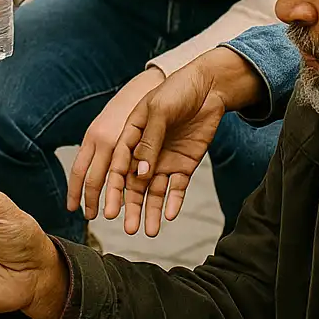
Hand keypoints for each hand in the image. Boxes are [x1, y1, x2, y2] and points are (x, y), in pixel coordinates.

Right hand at [106, 59, 230, 236]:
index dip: (113, 188)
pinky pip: (177, 187)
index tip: (109, 209)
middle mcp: (146, 151)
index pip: (118, 166)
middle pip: (134, 184)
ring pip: (154, 191)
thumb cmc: (178, 90)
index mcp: (131, 135)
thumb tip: (141, 173)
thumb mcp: (159, 111)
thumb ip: (149, 141)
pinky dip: (173, 202)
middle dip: (131, 207)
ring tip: (149, 231)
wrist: (209, 86)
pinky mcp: (184, 164)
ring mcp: (165, 159)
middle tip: (128, 229)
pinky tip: (170, 216)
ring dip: (151, 211)